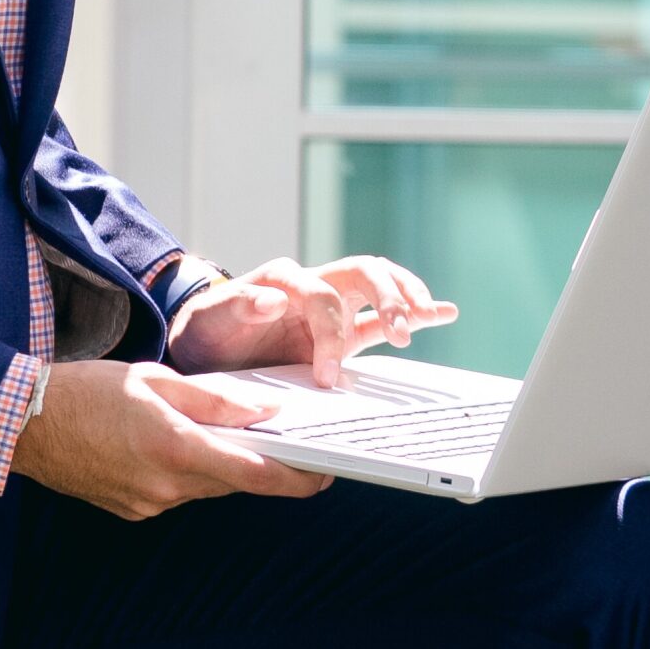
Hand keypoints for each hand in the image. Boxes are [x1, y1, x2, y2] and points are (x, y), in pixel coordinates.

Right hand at [9, 357, 334, 520]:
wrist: (22, 424)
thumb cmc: (85, 390)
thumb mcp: (156, 379)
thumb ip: (215, 399)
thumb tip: (266, 410)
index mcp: (176, 449)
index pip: (256, 474)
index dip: (298, 479)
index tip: (326, 473)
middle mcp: (166, 486)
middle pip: (234, 480)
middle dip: (258, 460)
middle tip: (280, 435)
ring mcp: (149, 504)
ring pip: (206, 485)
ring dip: (220, 461)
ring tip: (220, 428)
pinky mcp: (133, 509)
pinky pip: (177, 491)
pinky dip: (187, 468)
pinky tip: (173, 441)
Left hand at [165, 255, 457, 384]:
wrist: (204, 347)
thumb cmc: (206, 332)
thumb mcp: (209, 319)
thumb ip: (236, 305)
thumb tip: (272, 298)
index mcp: (283, 280)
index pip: (322, 295)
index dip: (329, 332)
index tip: (326, 375)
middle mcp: (313, 286)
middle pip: (362, 273)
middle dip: (386, 298)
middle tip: (400, 331)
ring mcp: (331, 308)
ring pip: (378, 286)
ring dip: (405, 299)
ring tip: (428, 317)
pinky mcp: (340, 332)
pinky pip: (379, 319)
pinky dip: (414, 311)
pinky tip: (445, 312)